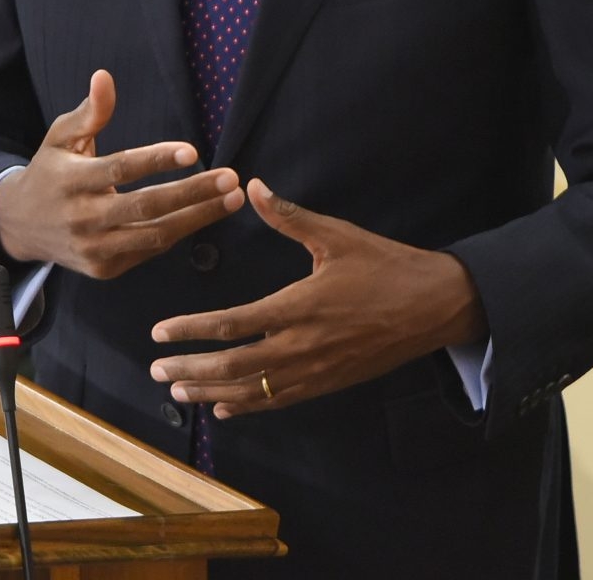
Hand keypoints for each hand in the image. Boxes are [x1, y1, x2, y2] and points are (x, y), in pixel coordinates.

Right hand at [0, 70, 244, 279]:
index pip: (119, 170)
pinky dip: (178, 232)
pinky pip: (150, 250)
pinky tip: (204, 214)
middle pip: (145, 207)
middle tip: (229, 178)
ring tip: (232, 198)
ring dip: (198, 218)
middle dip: (192, 193)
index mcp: (71, 180)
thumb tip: (105, 77)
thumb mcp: (60, 137)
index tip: (192, 151)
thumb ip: (89, 112)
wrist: (20, 226)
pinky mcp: (105, 269)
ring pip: (155, 235)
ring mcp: (94, 248)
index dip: (155, 160)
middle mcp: (82, 218)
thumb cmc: (50, 172)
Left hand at [149, 179, 485, 416]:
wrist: (436, 306)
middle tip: (156, 369)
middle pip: (233, 366)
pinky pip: (280, 401)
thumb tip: (250, 185)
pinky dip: (248, 406)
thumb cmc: (386, 265)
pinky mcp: (329, 383)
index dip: (191, 331)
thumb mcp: (336, 235)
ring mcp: (316, 371)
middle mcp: (302, 346)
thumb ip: (288, 216)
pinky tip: (224, 407)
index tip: (159, 332)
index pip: (232, 325)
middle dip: (190, 369)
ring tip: (177, 390)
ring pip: (253, 390)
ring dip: (211, 391)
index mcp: (298, 307)